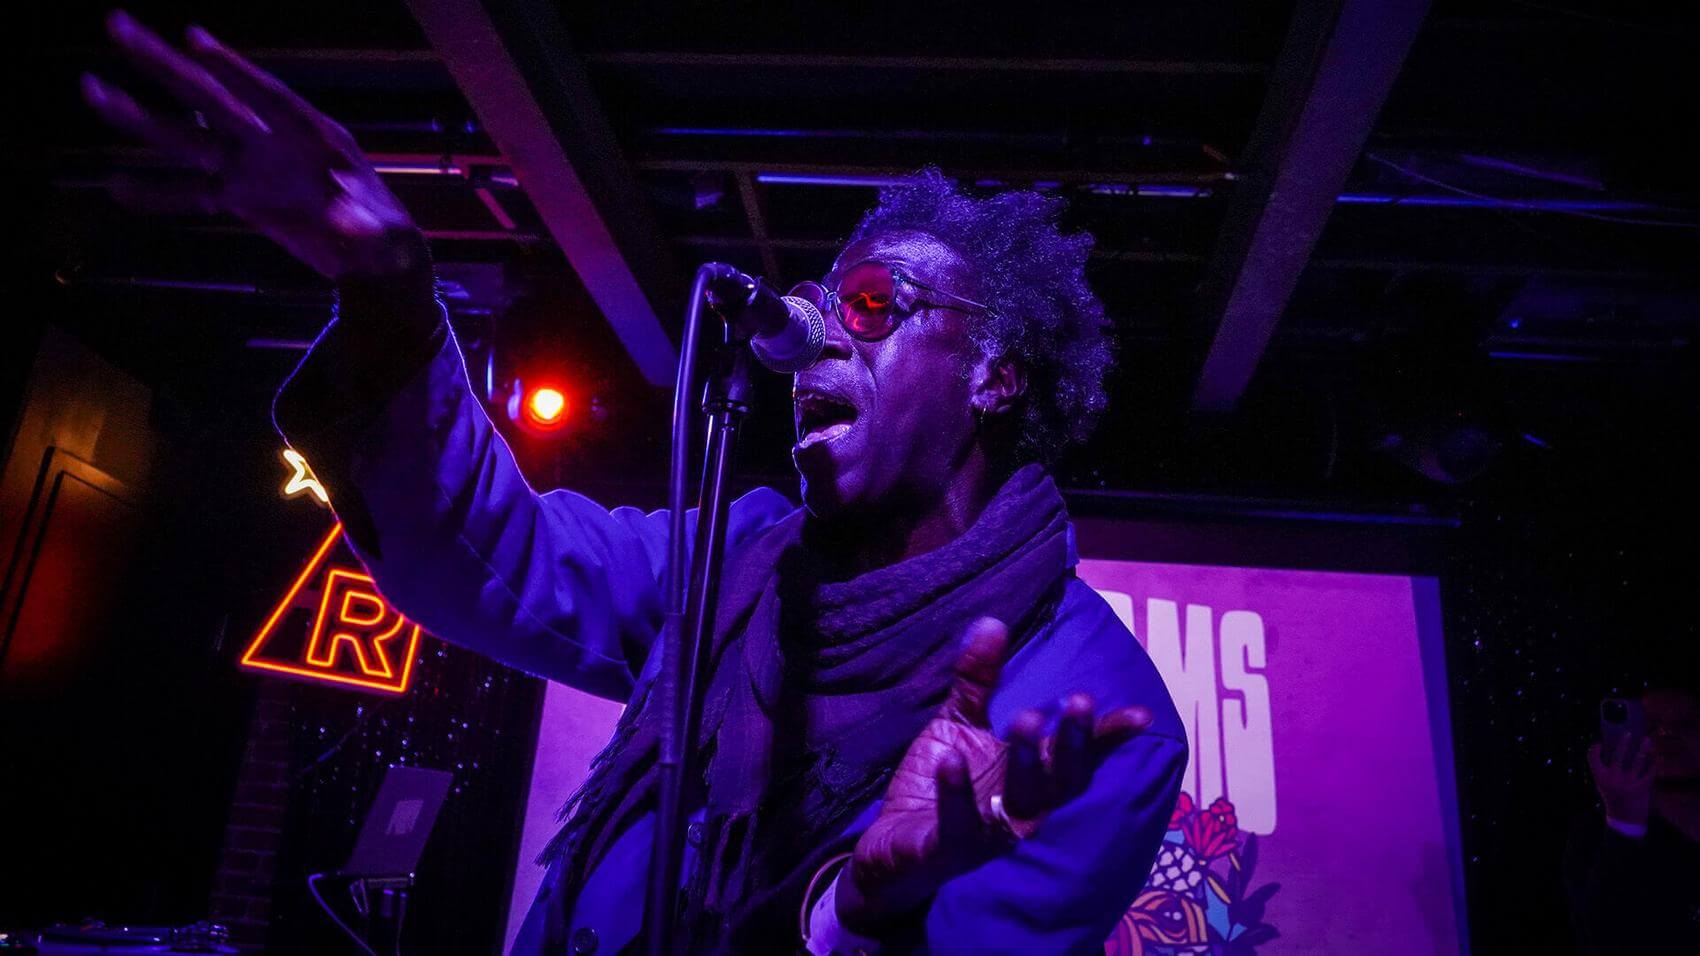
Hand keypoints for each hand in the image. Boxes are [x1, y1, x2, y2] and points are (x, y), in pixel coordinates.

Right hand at [82, 11, 421, 279]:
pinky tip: (118, 186)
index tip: (194, 39)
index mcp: (315, 137)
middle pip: (213, 100)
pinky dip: (158, 193)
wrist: (375, 257)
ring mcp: (253, 168)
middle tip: (117, 25)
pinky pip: (192, 193)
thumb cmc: (385, 237)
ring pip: (189, 139)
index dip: (234, 70)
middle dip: (167, 66)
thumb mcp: (381, 234)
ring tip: (92, 88)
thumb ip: (362, 225)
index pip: (269, 97)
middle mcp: (275, 143)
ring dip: (141, 119)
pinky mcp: (242, 197)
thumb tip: (353, 223)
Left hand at [837, 617, 1151, 932]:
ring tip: (1026, 719)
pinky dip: (957, 793)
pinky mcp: (948, 850)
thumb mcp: (958, 721)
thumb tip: (993, 621)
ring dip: (1027, 762)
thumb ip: (978, 678)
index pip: (1078, 758)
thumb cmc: (939, 781)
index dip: (1107, 739)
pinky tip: (950, 758)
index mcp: (1030, 776)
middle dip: (1073, 743)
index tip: (1139, 715)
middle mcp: (1020, 809)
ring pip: (1021, 805)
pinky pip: (958, 826)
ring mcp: (988, 834)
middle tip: (1078, 701)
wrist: (892, 844)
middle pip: (1060, 781)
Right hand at [1588, 736, 1653, 828]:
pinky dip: (1652, 765)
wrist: (1625, 818)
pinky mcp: (1642, 787)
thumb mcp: (1603, 784)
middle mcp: (1613, 779)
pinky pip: (1649, 772)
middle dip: (1623, 743)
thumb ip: (1605, 770)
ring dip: (1643, 750)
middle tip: (1628, 733)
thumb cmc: (1613, 798)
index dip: (1594, 749)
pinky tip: (1654, 761)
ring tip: (1647, 741)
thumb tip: (1612, 750)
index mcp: (1600, 777)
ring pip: (1637, 761)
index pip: (1592, 757)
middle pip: (1618, 756)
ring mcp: (1628, 783)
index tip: (1599, 743)